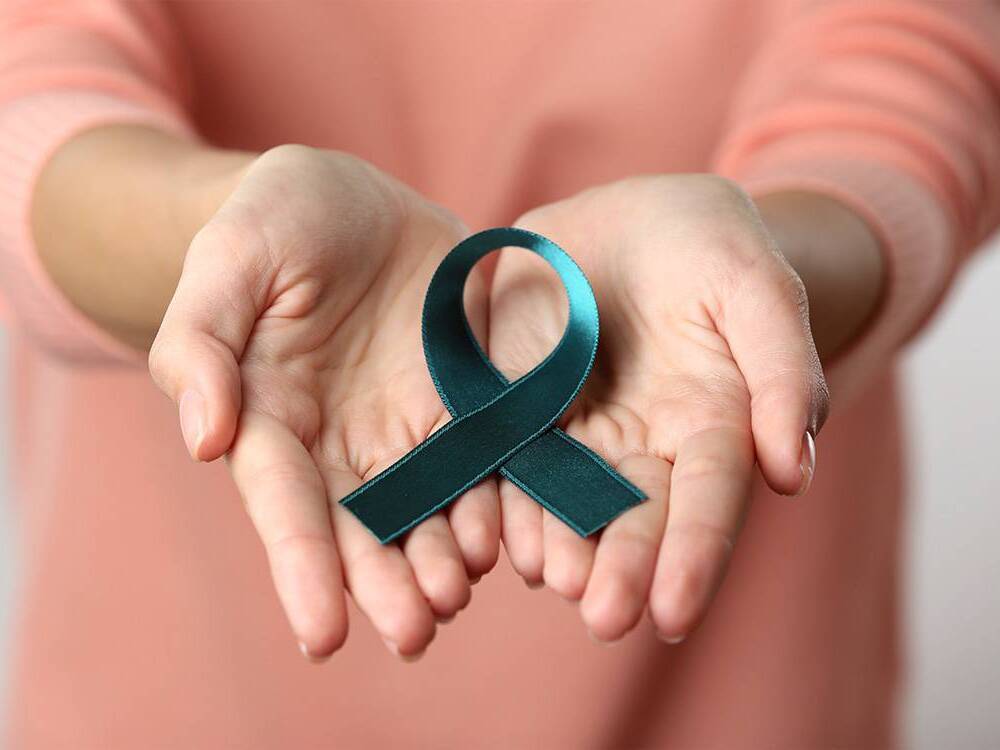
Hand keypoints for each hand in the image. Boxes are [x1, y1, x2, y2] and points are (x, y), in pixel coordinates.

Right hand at [149, 145, 498, 659]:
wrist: (356, 203)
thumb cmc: (276, 221)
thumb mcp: (230, 258)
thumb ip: (201, 342)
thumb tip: (203, 440)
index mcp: (274, 417)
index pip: (285, 503)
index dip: (302, 567)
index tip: (323, 634)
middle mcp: (343, 441)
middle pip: (362, 526)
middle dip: (384, 583)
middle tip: (415, 632)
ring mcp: (410, 427)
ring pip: (428, 509)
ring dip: (442, 559)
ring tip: (458, 594)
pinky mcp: (469, 402)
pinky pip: (488, 461)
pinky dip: (499, 502)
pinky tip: (514, 534)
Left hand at [488, 175, 828, 642]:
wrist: (639, 217)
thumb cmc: (713, 247)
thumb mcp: (758, 289)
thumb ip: (782, 371)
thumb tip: (791, 475)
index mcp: (711, 424)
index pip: (708, 499)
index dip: (695, 555)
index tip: (675, 613)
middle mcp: (643, 445)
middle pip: (634, 515)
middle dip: (621, 568)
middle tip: (603, 617)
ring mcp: (578, 430)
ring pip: (566, 496)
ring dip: (557, 541)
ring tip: (548, 574)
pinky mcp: (520, 406)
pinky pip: (507, 453)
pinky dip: (502, 490)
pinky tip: (493, 526)